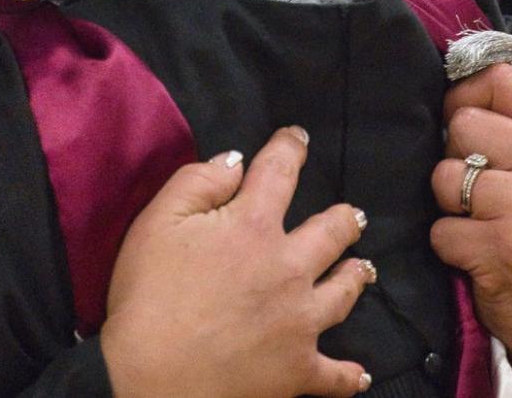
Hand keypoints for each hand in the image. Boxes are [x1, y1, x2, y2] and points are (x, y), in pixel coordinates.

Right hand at [102, 126, 375, 397]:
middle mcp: (289, 268)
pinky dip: (349, 375)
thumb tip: (235, 161)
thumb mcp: (157, 223)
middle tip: (352, 215)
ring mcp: (300, 321)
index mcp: (252, 226)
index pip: (279, 173)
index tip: (298, 137)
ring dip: (356, 276)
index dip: (290, 148)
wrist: (152, 380)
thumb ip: (198, 182)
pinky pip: (335, 375)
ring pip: (344, 292)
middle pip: (331, 232)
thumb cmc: (148, 297)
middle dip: (344, 218)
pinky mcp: (299, 370)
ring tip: (363, 267)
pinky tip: (360, 374)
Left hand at [431, 65, 511, 396]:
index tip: (462, 119)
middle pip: (462, 124)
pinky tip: (481, 259)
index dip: (465, 94)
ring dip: (450, 207)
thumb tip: (453, 89)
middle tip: (484, 196)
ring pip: (443, 176)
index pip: (499, 79)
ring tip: (485, 228)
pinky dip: (450, 247)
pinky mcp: (502, 247)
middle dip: (456, 159)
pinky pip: (439, 227)